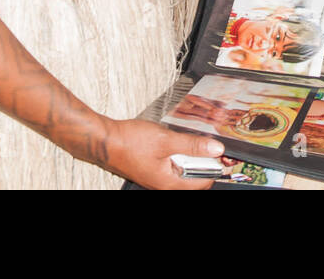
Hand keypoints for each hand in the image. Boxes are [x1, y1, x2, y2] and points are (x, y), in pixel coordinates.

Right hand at [103, 118, 223, 190]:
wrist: (105, 141)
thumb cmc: (130, 142)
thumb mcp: (166, 140)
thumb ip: (193, 145)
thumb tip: (216, 148)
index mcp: (169, 182)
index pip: (203, 183)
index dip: (214, 167)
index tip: (219, 151)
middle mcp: (163, 184)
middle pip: (194, 177)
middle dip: (201, 160)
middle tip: (203, 142)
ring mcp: (157, 177)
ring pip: (183, 169)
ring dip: (188, 155)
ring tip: (185, 139)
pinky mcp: (151, 168)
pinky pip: (171, 164)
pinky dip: (177, 153)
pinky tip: (173, 140)